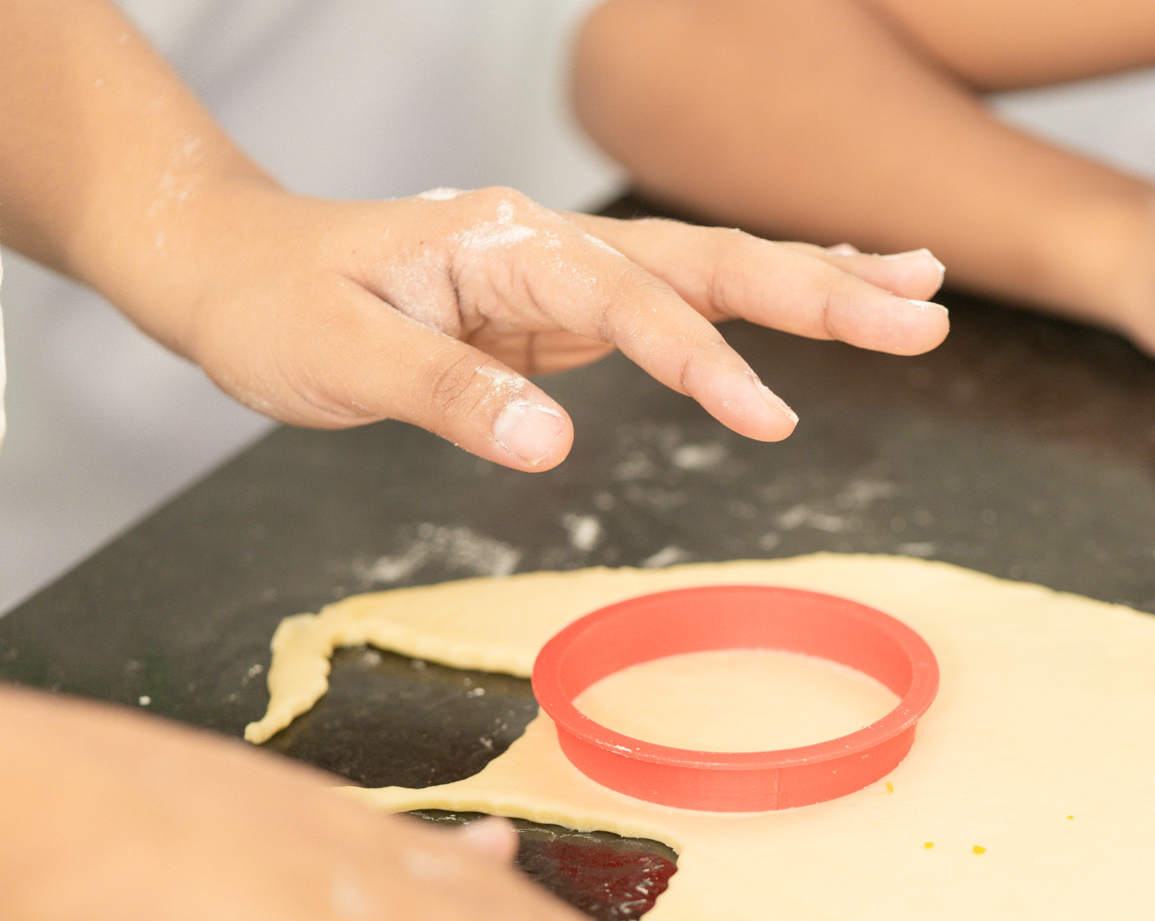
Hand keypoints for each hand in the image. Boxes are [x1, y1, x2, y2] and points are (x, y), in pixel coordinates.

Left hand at [156, 181, 949, 471]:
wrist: (232, 266)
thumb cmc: (273, 307)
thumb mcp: (335, 359)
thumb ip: (443, 395)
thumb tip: (551, 443)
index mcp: (504, 243)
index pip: (630, 300)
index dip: (702, 358)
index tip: (769, 419)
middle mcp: (553, 244)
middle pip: (708, 260)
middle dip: (818, 289)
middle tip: (922, 316)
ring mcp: (568, 273)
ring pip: (713, 269)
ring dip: (816, 282)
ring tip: (920, 294)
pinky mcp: (569, 308)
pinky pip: (684, 305)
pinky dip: (761, 306)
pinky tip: (823, 304)